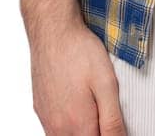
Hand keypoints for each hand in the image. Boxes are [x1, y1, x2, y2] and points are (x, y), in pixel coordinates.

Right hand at [29, 20, 126, 134]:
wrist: (52, 30)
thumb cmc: (80, 52)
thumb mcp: (107, 85)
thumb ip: (113, 122)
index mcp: (78, 125)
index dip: (111, 135)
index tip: (114, 124)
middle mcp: (57, 127)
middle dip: (97, 132)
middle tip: (105, 113)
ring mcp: (46, 119)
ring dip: (82, 130)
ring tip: (92, 109)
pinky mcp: (40, 109)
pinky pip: (54, 129)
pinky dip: (68, 126)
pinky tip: (77, 107)